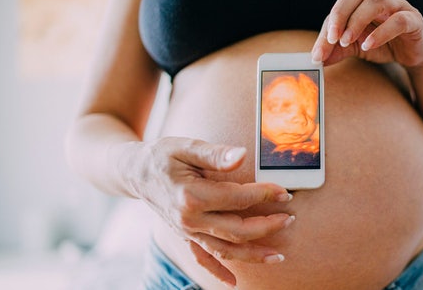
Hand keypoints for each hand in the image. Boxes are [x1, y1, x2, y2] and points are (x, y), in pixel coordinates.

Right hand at [125, 137, 293, 286]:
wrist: (134, 171)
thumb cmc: (161, 156)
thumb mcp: (187, 146)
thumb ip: (216, 153)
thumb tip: (242, 156)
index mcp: (192, 196)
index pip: (237, 199)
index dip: (264, 195)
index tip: (283, 192)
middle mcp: (189, 220)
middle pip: (236, 230)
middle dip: (267, 227)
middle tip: (289, 218)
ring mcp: (187, 231)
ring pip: (225, 250)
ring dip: (253, 255)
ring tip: (278, 256)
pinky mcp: (185, 236)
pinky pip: (202, 258)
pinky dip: (218, 271)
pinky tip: (234, 281)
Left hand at [312, 0, 422, 66]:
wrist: (412, 54)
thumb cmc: (382, 44)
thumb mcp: (354, 47)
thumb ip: (336, 50)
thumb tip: (316, 59)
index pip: (344, 1)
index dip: (333, 18)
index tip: (326, 41)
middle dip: (341, 14)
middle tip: (333, 39)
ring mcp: (399, 6)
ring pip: (377, 1)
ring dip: (358, 21)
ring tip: (347, 41)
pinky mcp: (414, 21)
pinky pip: (398, 20)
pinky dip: (381, 32)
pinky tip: (369, 45)